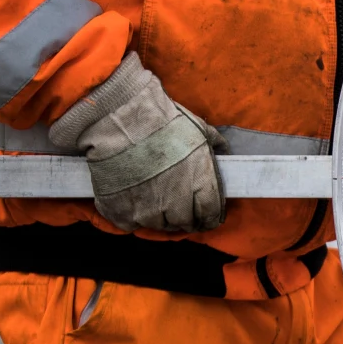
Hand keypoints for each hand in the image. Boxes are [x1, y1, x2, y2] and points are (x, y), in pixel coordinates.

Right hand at [49, 52, 227, 232]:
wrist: (118, 119)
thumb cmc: (160, 121)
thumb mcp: (198, 129)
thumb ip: (214, 146)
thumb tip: (224, 152)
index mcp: (199, 183)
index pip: (211, 214)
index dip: (210, 216)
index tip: (206, 216)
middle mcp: (175, 202)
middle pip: (185, 223)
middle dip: (184, 215)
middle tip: (177, 203)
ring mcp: (146, 210)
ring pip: (159, 225)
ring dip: (159, 215)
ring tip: (152, 195)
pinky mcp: (120, 212)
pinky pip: (131, 224)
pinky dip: (132, 215)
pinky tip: (131, 196)